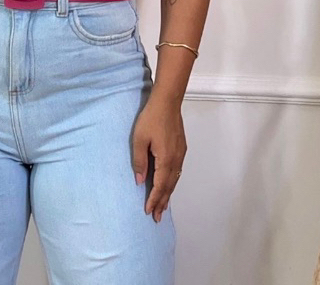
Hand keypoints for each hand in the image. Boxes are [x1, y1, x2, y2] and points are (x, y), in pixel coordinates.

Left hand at [132, 96, 186, 222]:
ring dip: (168, 194)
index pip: (160, 185)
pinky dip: (172, 182)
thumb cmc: (152, 118)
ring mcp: (180, 154)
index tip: (149, 212)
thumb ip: (139, 161)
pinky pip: (177, 171)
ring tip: (163, 206)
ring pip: (175, 180)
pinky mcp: (181, 148)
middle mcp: (176, 160)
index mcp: (166, 159)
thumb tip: (140, 180)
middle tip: (158, 217)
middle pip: (169, 186)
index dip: (154, 200)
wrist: (167, 102)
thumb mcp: (139, 139)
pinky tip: (169, 184)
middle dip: (163, 202)